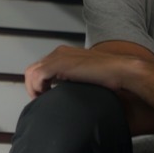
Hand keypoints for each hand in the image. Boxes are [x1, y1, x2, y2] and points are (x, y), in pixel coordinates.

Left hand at [23, 46, 139, 98]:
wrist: (121, 70)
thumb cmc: (110, 76)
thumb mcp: (87, 76)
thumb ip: (75, 79)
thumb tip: (69, 92)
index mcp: (65, 53)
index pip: (41, 67)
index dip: (38, 84)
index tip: (44, 97)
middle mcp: (60, 52)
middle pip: (33, 69)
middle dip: (33, 87)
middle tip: (41, 100)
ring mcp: (59, 56)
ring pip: (31, 72)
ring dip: (33, 88)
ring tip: (42, 100)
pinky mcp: (60, 64)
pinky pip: (37, 75)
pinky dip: (37, 88)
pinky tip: (46, 96)